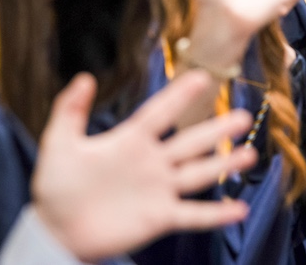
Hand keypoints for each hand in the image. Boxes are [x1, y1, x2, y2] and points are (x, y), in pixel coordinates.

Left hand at [33, 71, 257, 261]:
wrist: (56, 230)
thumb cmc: (56, 187)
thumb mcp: (59, 143)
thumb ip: (70, 110)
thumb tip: (85, 77)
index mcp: (130, 141)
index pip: (159, 113)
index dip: (178, 96)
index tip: (201, 76)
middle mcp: (151, 163)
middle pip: (190, 142)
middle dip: (217, 129)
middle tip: (243, 116)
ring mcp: (158, 190)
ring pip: (198, 174)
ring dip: (223, 164)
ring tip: (250, 154)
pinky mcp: (159, 218)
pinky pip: (193, 215)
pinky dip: (217, 214)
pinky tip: (240, 208)